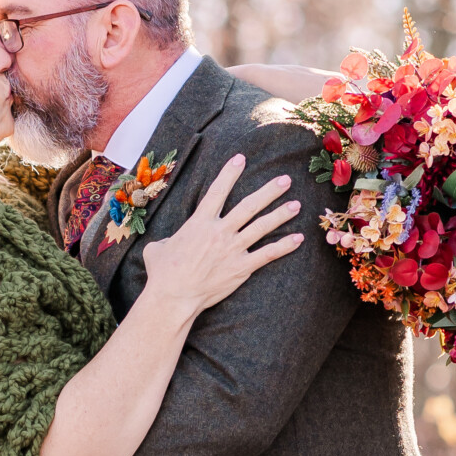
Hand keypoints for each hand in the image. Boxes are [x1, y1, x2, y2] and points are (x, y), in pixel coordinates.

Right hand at [140, 152, 301, 319]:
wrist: (174, 297)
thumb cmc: (163, 273)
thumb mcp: (157, 248)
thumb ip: (167, 240)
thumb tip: (167, 243)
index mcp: (199, 223)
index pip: (217, 191)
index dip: (229, 173)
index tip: (241, 158)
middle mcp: (219, 231)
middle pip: (249, 205)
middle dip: (269, 191)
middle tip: (285, 179)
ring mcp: (233, 249)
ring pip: (262, 226)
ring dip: (281, 214)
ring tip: (296, 204)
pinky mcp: (241, 268)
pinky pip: (267, 254)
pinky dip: (284, 246)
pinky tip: (298, 239)